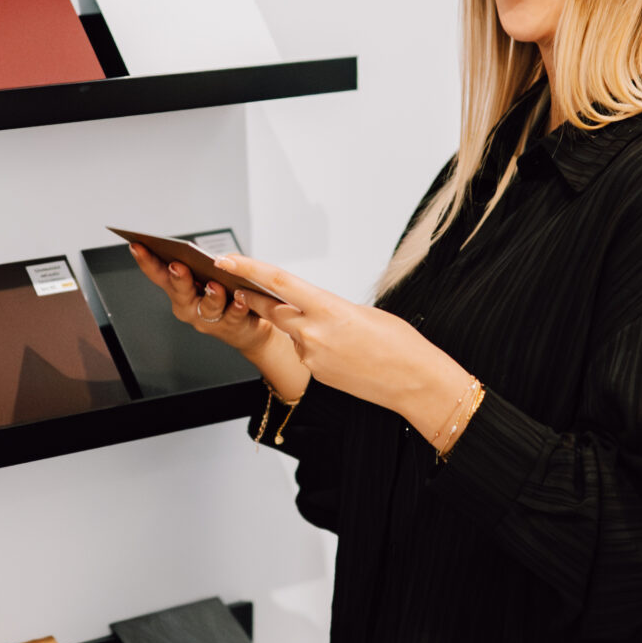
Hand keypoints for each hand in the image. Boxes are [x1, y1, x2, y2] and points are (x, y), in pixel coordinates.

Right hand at [126, 242, 308, 398]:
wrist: (249, 324)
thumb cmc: (227, 295)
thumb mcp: (218, 272)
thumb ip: (214, 263)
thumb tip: (218, 259)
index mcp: (181, 288)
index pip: (160, 273)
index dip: (147, 261)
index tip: (137, 246)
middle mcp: (190, 306)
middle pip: (179, 292)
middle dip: (178, 279)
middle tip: (176, 266)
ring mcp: (208, 319)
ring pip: (207, 308)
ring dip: (210, 296)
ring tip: (214, 286)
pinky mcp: (230, 327)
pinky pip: (233, 317)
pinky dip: (236, 308)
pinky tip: (240, 300)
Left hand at [214, 255, 476, 443]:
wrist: (415, 383)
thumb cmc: (400, 345)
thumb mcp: (364, 312)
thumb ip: (329, 307)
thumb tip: (311, 307)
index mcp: (328, 308)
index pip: (277, 281)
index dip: (247, 268)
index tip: (226, 259)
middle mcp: (314, 333)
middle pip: (271, 308)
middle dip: (256, 297)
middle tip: (241, 284)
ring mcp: (312, 356)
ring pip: (291, 332)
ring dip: (299, 325)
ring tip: (340, 332)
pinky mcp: (315, 374)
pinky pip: (304, 352)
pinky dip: (313, 346)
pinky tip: (341, 351)